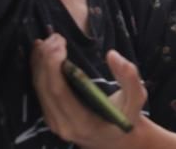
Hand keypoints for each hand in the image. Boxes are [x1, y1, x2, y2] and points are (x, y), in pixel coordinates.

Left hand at [31, 33, 145, 148]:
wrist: (117, 139)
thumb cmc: (127, 117)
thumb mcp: (136, 99)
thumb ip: (129, 77)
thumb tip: (112, 55)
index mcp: (80, 122)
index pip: (59, 91)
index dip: (53, 66)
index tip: (60, 44)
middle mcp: (62, 124)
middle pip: (44, 88)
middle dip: (46, 59)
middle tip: (56, 37)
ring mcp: (53, 121)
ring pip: (38, 88)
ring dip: (40, 62)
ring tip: (49, 39)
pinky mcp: (51, 115)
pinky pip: (40, 90)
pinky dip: (38, 69)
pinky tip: (41, 52)